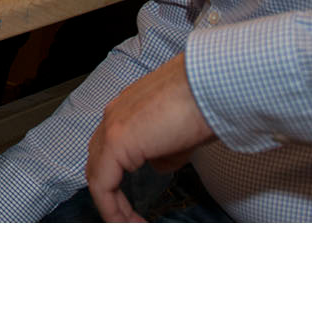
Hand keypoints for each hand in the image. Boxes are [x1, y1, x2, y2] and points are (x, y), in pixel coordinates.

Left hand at [85, 54, 215, 221]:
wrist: (213, 85)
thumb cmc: (207, 102)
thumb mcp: (181, 134)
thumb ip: (163, 151)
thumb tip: (157, 164)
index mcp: (126, 110)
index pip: (109, 151)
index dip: (117, 181)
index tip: (134, 207)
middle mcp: (114, 116)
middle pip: (99, 163)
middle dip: (112, 196)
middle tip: (130, 221)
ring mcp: (112, 126)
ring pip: (98, 174)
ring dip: (112, 205)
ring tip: (131, 227)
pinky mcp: (117, 141)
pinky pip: (103, 183)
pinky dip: (111, 207)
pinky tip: (127, 224)